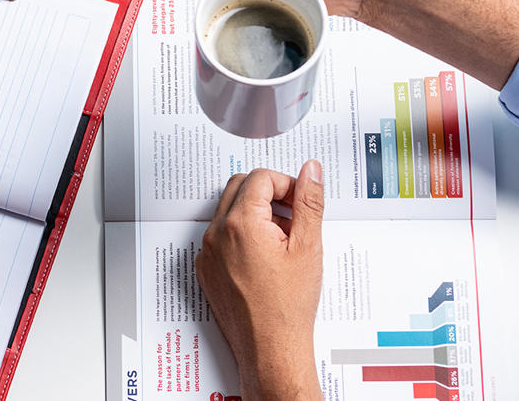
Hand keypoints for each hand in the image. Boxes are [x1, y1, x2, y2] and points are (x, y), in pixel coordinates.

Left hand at [195, 161, 325, 400]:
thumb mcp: (308, 247)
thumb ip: (309, 202)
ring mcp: (208, 253)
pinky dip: (240, 236)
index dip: (286, 184)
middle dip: (268, 194)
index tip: (299, 201)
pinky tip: (264, 259)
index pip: (260, 177)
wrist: (270, 349)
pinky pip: (220, 237)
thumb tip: (311, 171)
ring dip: (254, 214)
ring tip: (281, 241)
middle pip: (240, 187)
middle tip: (292, 217)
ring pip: (229, 212)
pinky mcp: (206, 269)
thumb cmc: (288, 307)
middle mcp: (217, 234)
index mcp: (241, 224)